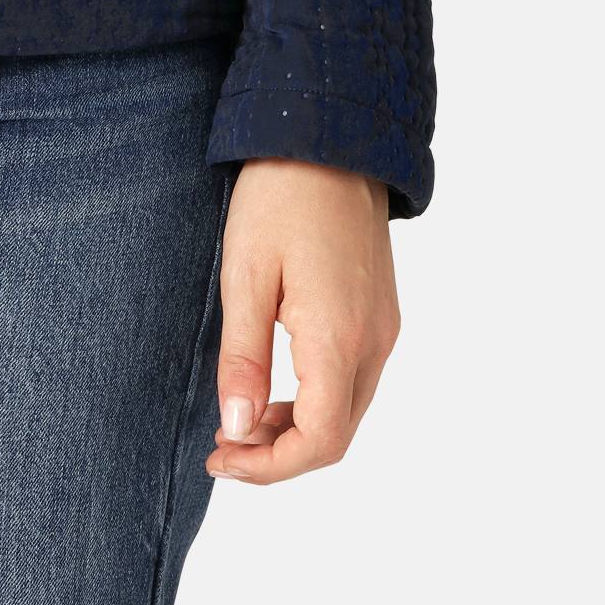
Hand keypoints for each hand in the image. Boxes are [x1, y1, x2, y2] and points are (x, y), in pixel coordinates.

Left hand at [207, 157, 399, 482]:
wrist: (329, 136)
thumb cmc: (279, 195)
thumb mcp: (245, 274)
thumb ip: (243, 358)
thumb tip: (239, 428)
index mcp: (340, 337)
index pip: (319, 441)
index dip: (269, 467)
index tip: (220, 458)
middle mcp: (374, 342)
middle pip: (336, 435)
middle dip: (279, 454)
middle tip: (222, 445)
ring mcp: (384, 328)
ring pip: (347, 410)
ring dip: (296, 428)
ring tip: (240, 418)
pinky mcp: (381, 312)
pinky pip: (354, 379)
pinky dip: (315, 398)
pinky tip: (275, 384)